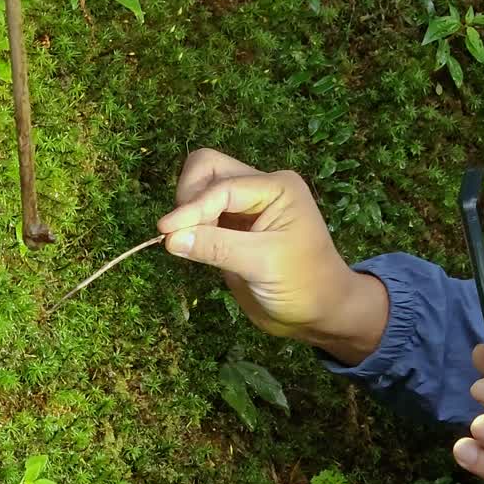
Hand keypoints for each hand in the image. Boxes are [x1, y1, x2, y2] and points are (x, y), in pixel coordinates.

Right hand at [157, 149, 387, 363]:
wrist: (319, 313)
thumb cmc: (303, 285)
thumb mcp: (262, 264)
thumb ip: (217, 247)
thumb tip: (169, 238)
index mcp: (276, 187)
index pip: (221, 186)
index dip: (191, 208)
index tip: (164, 233)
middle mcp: (259, 189)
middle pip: (208, 169)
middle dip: (188, 196)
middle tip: (179, 232)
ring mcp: (245, 207)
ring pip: (201, 188)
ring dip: (188, 211)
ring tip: (186, 242)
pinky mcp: (232, 228)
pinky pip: (202, 214)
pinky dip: (190, 225)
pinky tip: (191, 247)